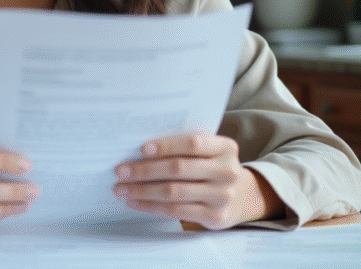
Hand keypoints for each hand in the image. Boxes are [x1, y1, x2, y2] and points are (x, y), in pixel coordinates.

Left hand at [112, 133, 282, 229]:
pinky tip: (135, 202)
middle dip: (145, 170)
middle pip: (178, 169)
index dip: (166, 146)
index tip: (141, 149)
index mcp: (225, 148)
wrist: (240, 197)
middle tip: (120, 171)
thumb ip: (184, 147)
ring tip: (121, 188)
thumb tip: (138, 149)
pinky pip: (176, 210)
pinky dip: (151, 206)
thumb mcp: (209, 152)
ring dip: (142, 190)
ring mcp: (222, 196)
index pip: (193, 143)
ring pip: (174, 192)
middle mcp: (227, 171)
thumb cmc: (212, 167)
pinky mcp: (215, 216)